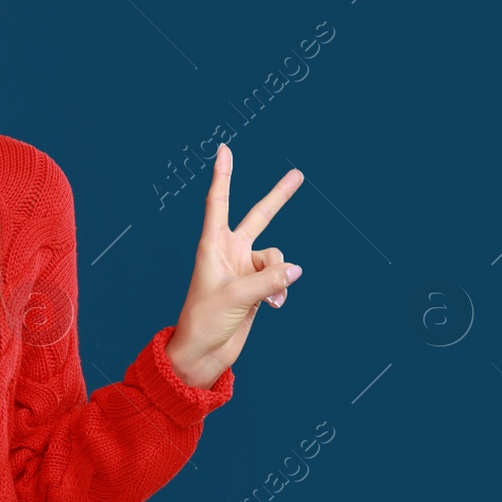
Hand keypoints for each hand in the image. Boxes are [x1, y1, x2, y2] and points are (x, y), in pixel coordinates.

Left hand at [166, 143, 302, 389]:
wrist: (204, 351)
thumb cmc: (205, 320)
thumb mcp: (236, 297)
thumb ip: (268, 280)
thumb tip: (296, 269)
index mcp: (212, 245)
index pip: (218, 202)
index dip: (223, 175)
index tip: (224, 149)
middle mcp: (230, 252)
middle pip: (259, 216)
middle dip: (280, 197)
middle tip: (298, 174)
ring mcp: (245, 269)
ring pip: (277, 257)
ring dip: (278, 276)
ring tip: (268, 298)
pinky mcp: (257, 287)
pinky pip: (280, 278)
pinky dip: (281, 290)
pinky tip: (273, 306)